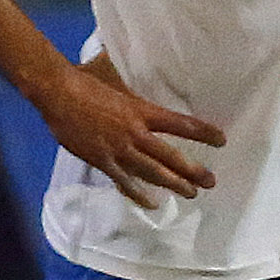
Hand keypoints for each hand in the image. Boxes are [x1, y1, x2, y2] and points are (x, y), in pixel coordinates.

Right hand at [45, 52, 222, 208]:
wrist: (58, 92)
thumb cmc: (88, 82)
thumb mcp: (122, 84)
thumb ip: (136, 91)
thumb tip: (146, 77)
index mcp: (143, 111)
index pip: (182, 123)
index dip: (204, 132)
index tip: (222, 140)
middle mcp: (135, 132)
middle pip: (171, 155)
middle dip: (193, 170)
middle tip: (211, 181)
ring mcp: (118, 149)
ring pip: (152, 172)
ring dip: (173, 184)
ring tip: (192, 193)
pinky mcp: (101, 160)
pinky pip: (124, 181)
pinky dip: (138, 193)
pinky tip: (152, 203)